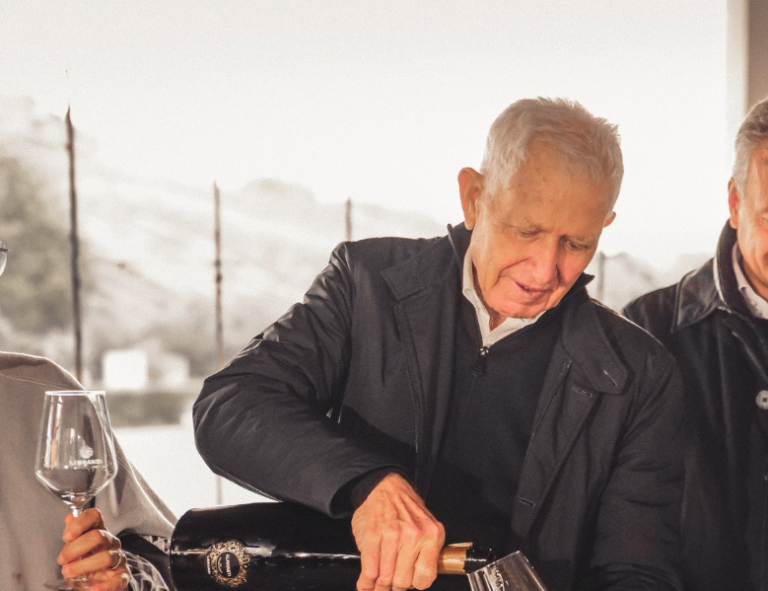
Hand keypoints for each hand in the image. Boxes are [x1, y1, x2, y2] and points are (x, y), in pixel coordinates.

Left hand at [57, 508, 130, 590]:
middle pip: (97, 536)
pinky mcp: (122, 576)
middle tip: (62, 560)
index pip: (95, 516)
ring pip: (105, 557)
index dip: (80, 523)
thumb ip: (73, 534)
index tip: (67, 536)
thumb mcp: (76, 548)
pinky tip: (92, 589)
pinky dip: (104, 586)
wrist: (99, 581)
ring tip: (68, 573)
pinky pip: (117, 580)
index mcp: (98, 531)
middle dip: (75, 549)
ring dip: (83, 566)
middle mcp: (110, 542)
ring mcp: (117, 558)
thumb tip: (69, 518)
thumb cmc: (86, 561)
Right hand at [351, 473, 444, 590]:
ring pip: (385, 578)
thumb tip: (419, 580)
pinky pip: (370, 570)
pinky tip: (366, 584)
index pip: (425, 577)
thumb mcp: (427, 525)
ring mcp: (392, 537)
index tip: (409, 585)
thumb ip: (426, 552)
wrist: (385, 487)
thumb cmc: (405, 507)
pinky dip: (366, 583)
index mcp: (432, 535)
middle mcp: (413, 536)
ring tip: (376, 589)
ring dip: (379, 588)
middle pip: (403, 581)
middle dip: (395, 588)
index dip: (415, 585)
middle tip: (390, 588)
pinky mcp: (372, 537)